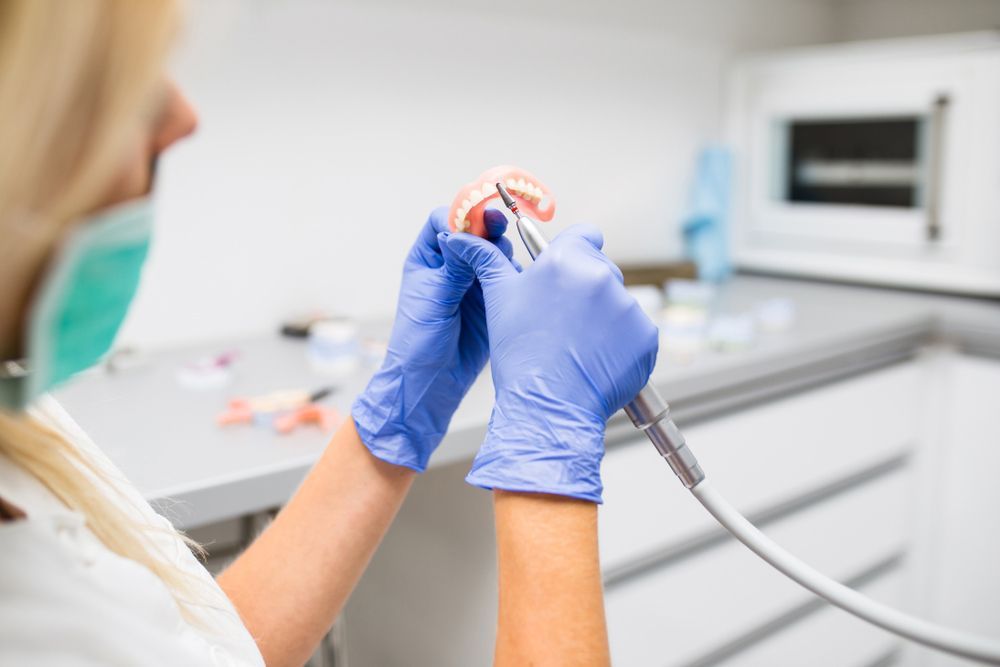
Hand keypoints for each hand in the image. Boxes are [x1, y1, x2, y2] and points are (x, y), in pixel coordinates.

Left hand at [351, 206, 515, 470]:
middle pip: (477, 232)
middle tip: (499, 235)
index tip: (480, 220)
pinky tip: (514, 284)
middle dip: (489, 230)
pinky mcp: (493, 300)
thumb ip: (454, 265)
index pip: (445, 220)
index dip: (462, 215)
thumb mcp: (434, 299)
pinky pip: (509, 277)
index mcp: (428, 258)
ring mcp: (474, 282)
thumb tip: (467, 229)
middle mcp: (452, 265)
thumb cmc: (418, 342)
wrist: (432, 383)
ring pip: (497, 252)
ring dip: (503, 254)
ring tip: (503, 269)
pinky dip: (514, 276)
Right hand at [444, 225, 658, 502]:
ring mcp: (628, 308)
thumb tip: (458, 237)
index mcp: (566, 260)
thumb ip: (485, 260)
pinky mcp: (646, 337)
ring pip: (617, 302)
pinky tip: (596, 360)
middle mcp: (602, 276)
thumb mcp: (498, 299)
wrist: (547, 407)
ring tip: (577, 346)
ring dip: (603, 317)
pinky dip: (621, 343)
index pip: (584, 235)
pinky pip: (635, 331)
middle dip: (585, 289)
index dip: (573, 252)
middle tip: (562, 321)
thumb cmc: (519, 353)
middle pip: (601, 269)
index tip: (563, 274)